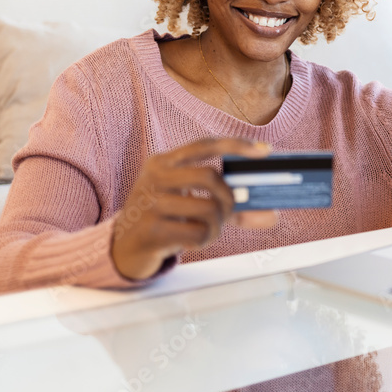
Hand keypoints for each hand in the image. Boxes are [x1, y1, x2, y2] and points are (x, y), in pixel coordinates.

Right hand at [110, 138, 277, 280]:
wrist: (121, 247)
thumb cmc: (163, 220)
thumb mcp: (192, 206)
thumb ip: (230, 208)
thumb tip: (271, 216)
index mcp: (164, 162)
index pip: (205, 144)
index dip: (237, 145)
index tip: (265, 151)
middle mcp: (155, 176)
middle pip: (210, 177)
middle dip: (229, 199)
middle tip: (229, 213)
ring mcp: (150, 202)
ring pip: (208, 209)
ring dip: (217, 227)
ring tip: (207, 232)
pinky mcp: (151, 230)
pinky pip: (197, 233)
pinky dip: (205, 241)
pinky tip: (192, 242)